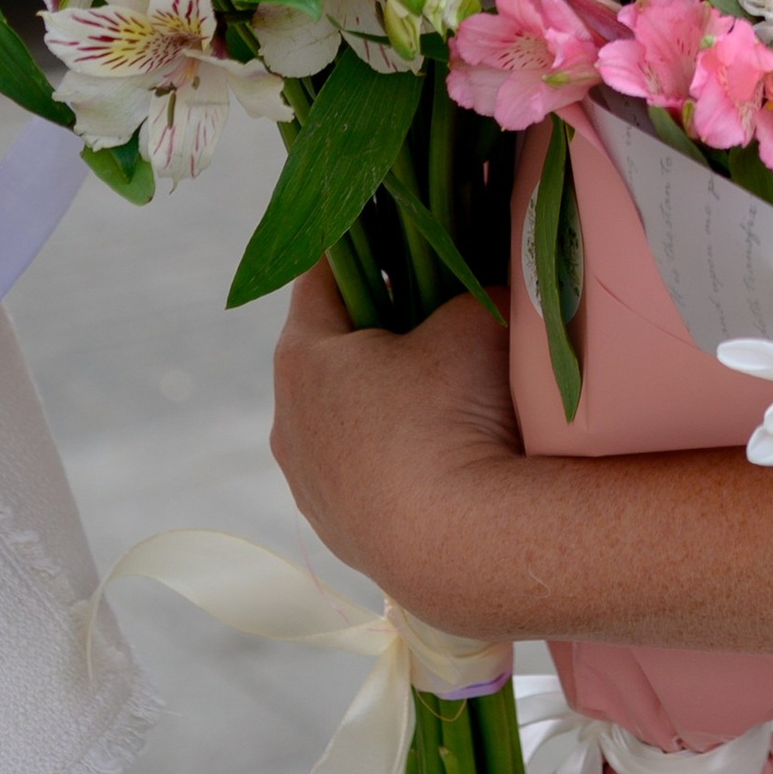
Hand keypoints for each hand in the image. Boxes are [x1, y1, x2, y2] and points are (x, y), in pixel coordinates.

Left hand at [271, 272, 524, 619]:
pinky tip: (446, 456)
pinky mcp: (342, 534)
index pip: (318, 278)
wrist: (463, 547)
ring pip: (343, 421)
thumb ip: (467, 289)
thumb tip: (482, 284)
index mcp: (303, 358)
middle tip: (434, 308)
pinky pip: (363, 473)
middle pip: (329, 354)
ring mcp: (311, 487)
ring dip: (384, 401)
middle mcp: (290, 423)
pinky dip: (395, 456)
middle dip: (378, 328)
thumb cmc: (453, 414)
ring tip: (448, 393)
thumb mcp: (472, 321)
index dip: (356, 246)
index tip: (387, 226)